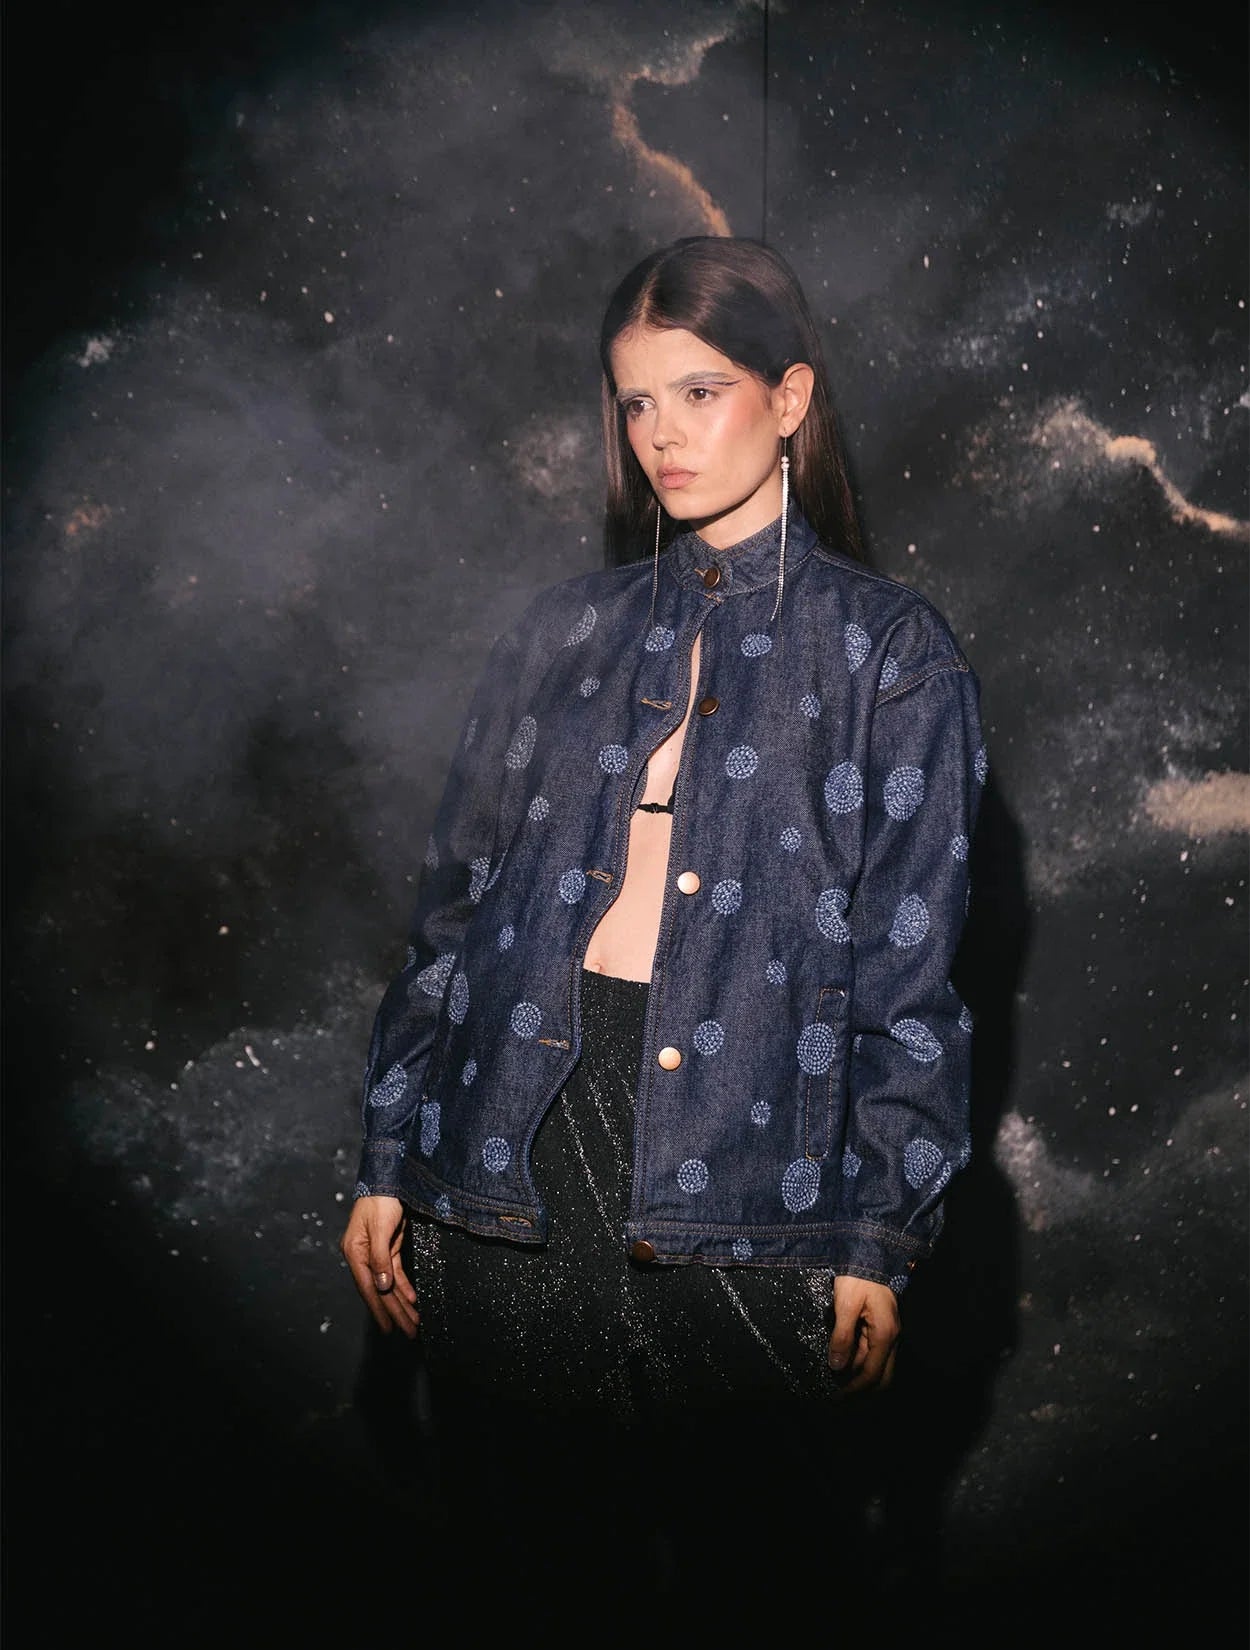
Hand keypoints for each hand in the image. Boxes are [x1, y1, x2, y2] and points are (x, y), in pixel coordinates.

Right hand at [339, 1195, 419, 1337]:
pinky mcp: (389, 1247)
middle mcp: (363, 1256)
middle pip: (380, 1290)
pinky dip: (404, 1286)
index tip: (390, 1329)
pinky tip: (412, 1299)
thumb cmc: (380, 1199)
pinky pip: (396, 1272)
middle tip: (409, 1332)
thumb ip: (380, 1257)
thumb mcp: (380, 1227)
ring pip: (389, 1284)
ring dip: (402, 1303)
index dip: (379, 1309)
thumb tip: (381, 1286)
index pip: (368, 1287)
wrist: (387, 1177)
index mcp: (355, 1252)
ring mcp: (376, 1252)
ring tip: (414, 1322)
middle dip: (396, 1312)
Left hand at [827, 1273, 899, 1395]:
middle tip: (839, 1398)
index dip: (854, 1389)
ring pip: (876, 1362)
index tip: (835, 1398)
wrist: (870, 1250)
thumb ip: (842, 1336)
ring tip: (835, 1381)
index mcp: (884, 1334)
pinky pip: (871, 1349)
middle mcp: (890, 1335)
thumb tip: (837, 1366)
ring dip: (858, 1374)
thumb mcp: (846, 1305)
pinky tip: (843, 1360)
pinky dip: (858, 1359)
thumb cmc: (858, 1275)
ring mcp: (887, 1329)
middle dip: (862, 1389)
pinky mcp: (881, 1322)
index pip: (871, 1373)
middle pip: (881, 1375)